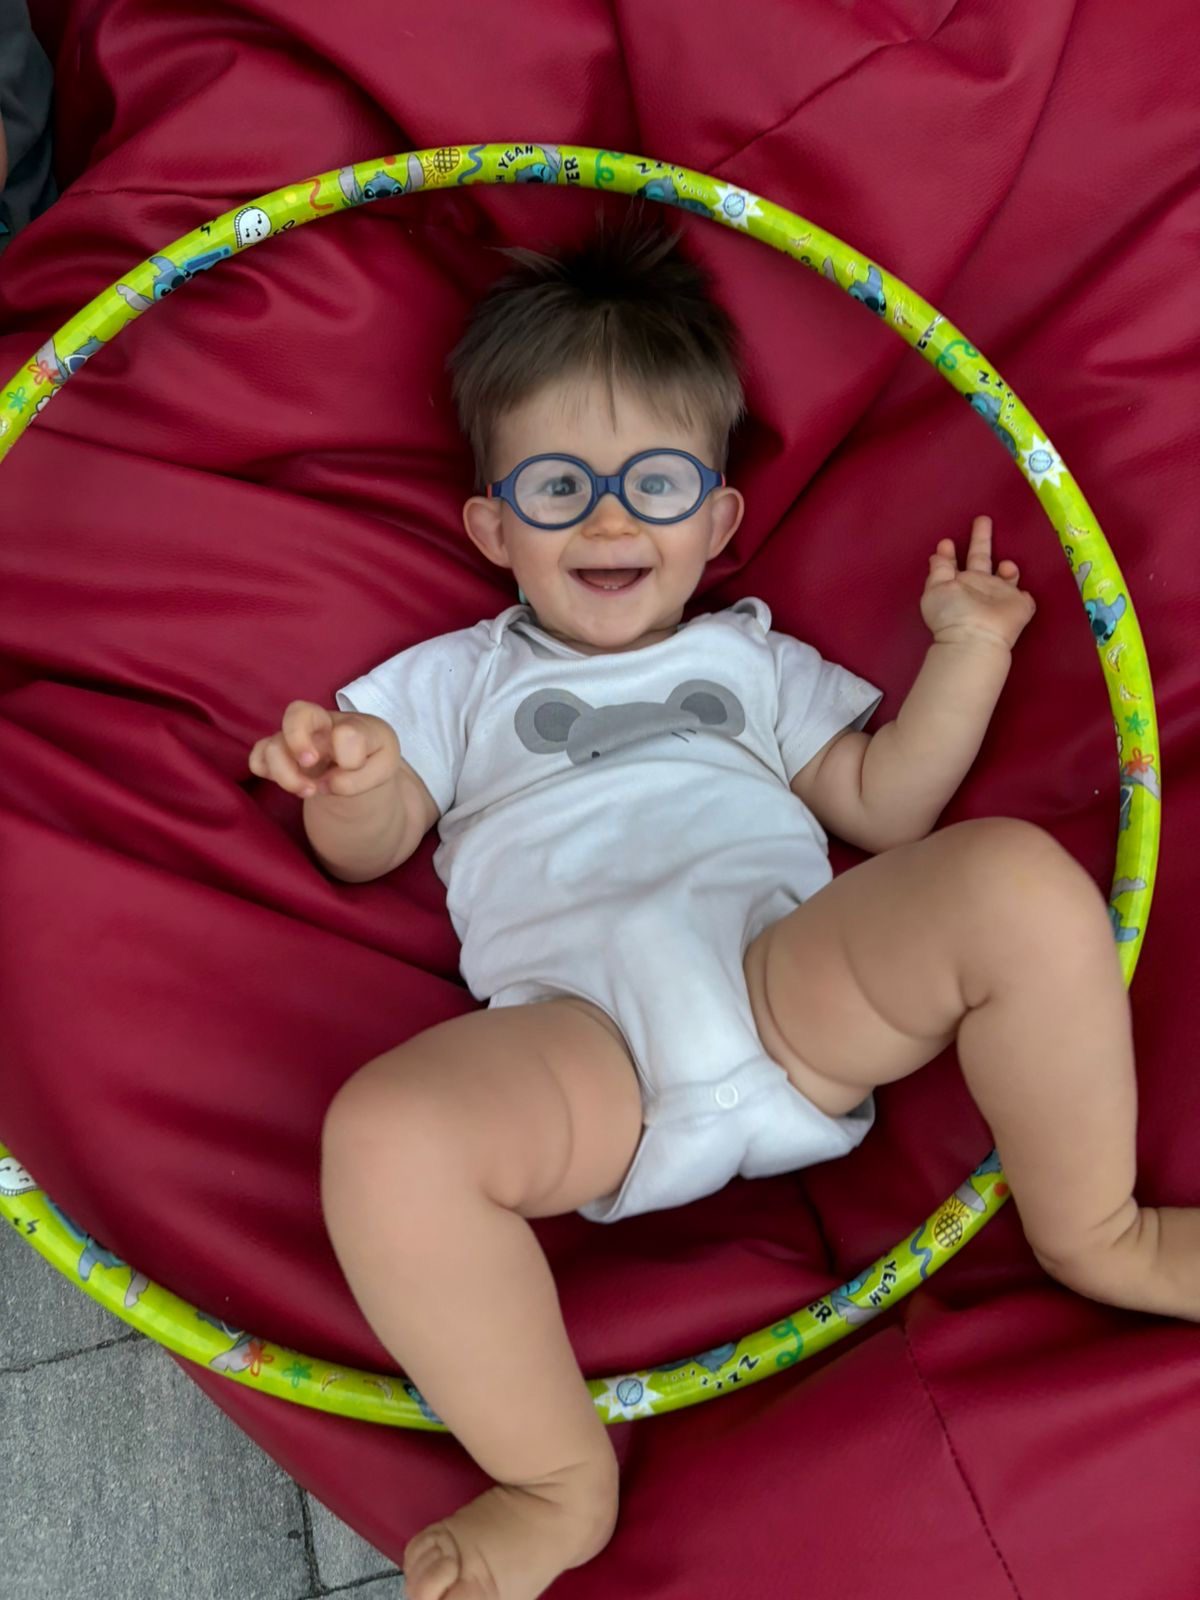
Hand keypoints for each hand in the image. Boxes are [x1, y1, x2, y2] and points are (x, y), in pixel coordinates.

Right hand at [248, 701, 402, 799]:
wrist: (359, 767)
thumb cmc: (372, 757)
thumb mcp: (385, 762)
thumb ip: (364, 771)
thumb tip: (330, 780)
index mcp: (347, 724)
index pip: (346, 727)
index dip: (346, 746)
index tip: (353, 764)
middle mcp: (315, 727)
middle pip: (295, 713)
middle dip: (298, 739)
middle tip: (311, 762)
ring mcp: (293, 742)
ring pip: (272, 746)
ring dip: (286, 774)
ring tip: (310, 791)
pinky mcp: (277, 759)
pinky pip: (257, 759)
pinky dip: (265, 771)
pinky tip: (290, 783)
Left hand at [920, 515, 1035, 649]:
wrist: (976, 637)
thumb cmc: (952, 613)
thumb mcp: (936, 589)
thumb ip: (940, 570)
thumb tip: (938, 553)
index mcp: (959, 583)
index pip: (954, 563)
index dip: (950, 554)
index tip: (946, 542)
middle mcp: (979, 588)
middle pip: (982, 558)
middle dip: (982, 539)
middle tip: (983, 519)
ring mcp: (1000, 597)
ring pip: (1007, 577)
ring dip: (1008, 567)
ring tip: (1005, 565)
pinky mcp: (1020, 606)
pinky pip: (1025, 598)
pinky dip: (1024, 593)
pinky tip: (1020, 590)